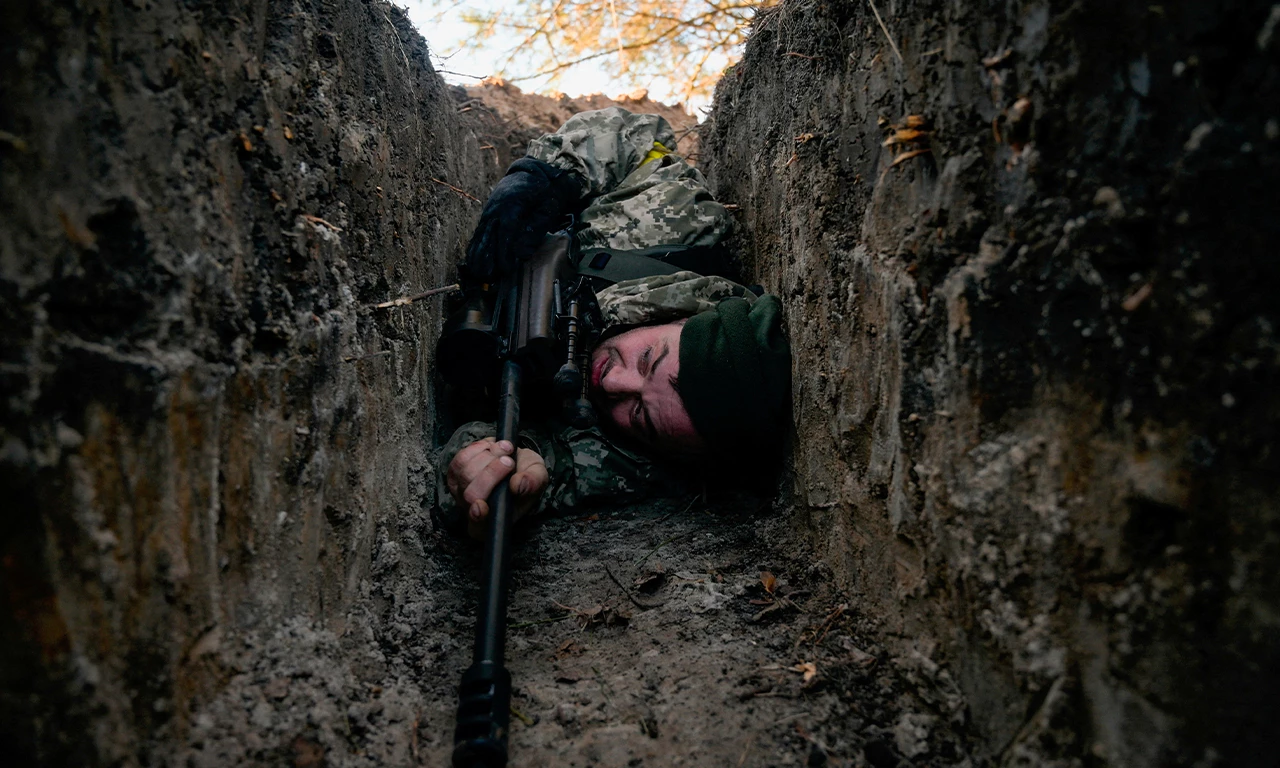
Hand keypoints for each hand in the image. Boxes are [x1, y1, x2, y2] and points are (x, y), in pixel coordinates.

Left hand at [445, 438, 548, 540]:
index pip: (479, 526)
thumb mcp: (538, 477)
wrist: (515, 460)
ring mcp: (460, 493)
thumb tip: (518, 485)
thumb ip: (532, 482)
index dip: (477, 516)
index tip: (480, 505)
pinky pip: (460, 459)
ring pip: (465, 474)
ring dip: (487, 457)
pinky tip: (491, 448)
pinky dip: (478, 449)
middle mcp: (472, 512)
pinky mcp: (454, 474)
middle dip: (491, 473)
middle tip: (509, 461)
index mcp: (493, 522)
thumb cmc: (526, 475)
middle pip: (472, 494)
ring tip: (506, 451)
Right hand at [465, 158, 579, 279]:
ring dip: (478, 255)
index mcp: (511, 205)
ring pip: (480, 235)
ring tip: (477, 274)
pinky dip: (476, 246)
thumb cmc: (544, 191)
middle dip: (486, 259)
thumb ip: (535, 230)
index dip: (503, 253)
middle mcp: (496, 208)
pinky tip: (472, 260)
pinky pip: (479, 232)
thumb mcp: (548, 208)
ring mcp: (490, 210)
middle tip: (487, 278)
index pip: (505, 233)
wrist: (534, 172)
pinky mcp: (488, 214)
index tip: (504, 270)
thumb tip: (521, 254)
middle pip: (488, 236)